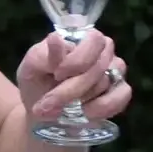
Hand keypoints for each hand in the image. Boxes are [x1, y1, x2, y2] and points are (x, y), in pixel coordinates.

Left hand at [15, 30, 131, 127]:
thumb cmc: (37, 84)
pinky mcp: (121, 90)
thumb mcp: (31, 69)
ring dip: (80, 100)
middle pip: (98, 65)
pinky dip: (98, 109)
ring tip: (60, 108)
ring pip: (106, 82)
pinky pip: (120, 98)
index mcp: (79, 38)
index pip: (93, 40)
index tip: (56, 75)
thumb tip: (56, 38)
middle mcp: (102, 49)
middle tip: (50, 102)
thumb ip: (44, 55)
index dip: (76, 61)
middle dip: (72, 88)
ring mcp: (115, 69)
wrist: (43, 113)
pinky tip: (82, 113)